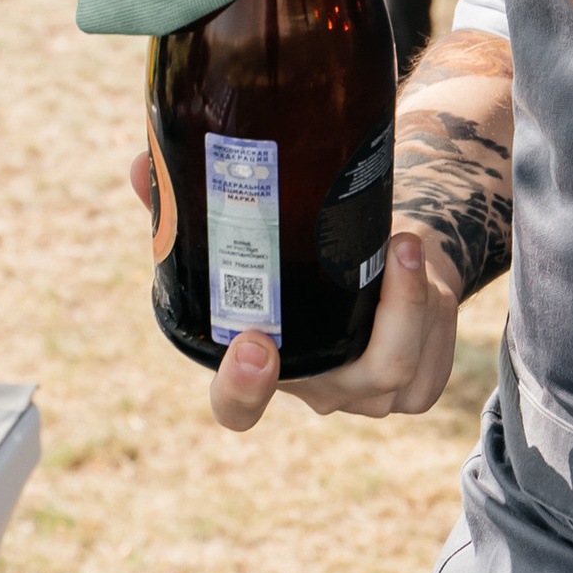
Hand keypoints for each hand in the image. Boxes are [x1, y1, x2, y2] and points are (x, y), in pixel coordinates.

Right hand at [128, 151, 463, 432]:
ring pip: (395, 365)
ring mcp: (363, 394)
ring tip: (407, 238)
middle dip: (382, 319)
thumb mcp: (250, 226)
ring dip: (413, 298)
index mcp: (255, 365)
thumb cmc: (294, 248)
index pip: (236, 407)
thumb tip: (140, 165)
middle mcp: (310, 387)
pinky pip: (429, 361)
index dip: (242, 388)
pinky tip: (423, 267)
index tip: (252, 344)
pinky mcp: (413, 389)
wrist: (372, 264)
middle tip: (393, 245)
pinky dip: (433, 308)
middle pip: (340, 386)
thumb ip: (188, 205)